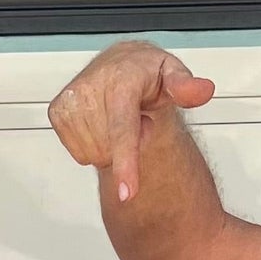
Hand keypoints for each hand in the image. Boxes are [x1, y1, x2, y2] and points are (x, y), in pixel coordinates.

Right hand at [48, 41, 215, 202]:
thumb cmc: (148, 74)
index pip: (123, 130)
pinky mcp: (57, 111)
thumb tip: (203, 90)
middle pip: (110, 151)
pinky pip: (80, 152)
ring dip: (110, 147)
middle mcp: (91, 85)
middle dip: (127, 146)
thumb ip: (186, 88)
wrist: (120, 64)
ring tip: (118, 119)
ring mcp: (71, 99)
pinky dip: (94, 146)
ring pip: (95, 154)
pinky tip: (101, 123)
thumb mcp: (174, 76)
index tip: (127, 195)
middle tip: (135, 120)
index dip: (126, 163)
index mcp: (122, 79)